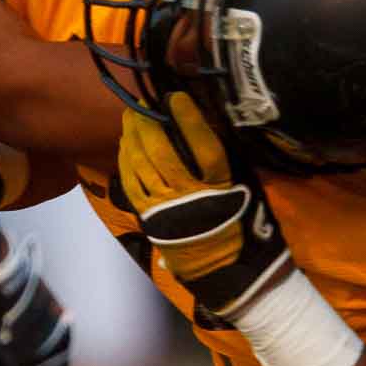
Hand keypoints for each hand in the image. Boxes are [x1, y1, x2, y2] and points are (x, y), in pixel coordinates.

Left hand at [117, 92, 290, 318]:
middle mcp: (189, 197)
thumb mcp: (240, 189)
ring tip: (130, 118)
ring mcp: (165, 209)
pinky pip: (131, 185)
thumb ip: (225, 160)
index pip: (205, 148)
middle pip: (163, 154)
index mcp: (219, 188)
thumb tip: (208, 121)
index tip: (177, 97)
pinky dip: (125, 162)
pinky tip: (125, 146)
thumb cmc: (234, 223)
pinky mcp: (149, 218)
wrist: (219, 268)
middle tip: (140, 102)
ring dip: (133, 138)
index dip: (190, 120)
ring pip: (142, 167)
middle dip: (148, 124)